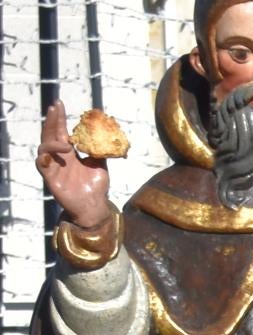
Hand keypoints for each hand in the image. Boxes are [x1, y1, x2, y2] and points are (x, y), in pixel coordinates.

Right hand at [37, 103, 114, 235]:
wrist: (94, 206)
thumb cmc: (96, 186)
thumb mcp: (100, 164)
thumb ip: (98, 150)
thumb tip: (105, 135)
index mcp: (69, 152)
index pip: (60, 130)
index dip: (59, 117)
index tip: (60, 103)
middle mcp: (59, 157)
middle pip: (50, 134)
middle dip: (51, 120)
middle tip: (54, 107)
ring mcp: (53, 166)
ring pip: (43, 147)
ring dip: (52, 141)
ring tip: (65, 144)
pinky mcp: (50, 178)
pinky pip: (41, 164)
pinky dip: (44, 157)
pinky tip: (50, 155)